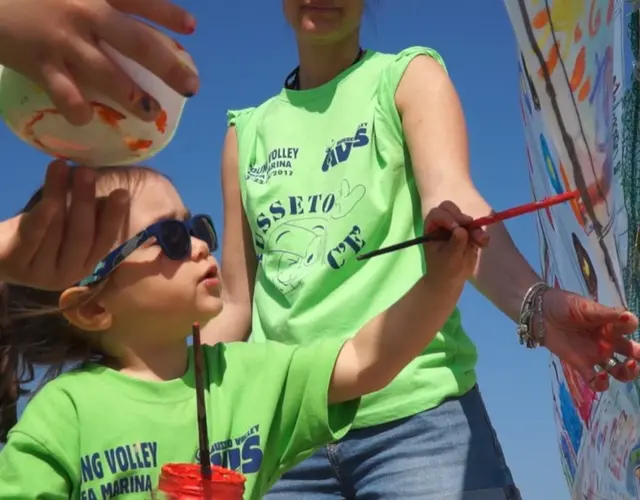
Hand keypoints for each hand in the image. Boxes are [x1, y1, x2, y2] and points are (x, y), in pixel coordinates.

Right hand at [0, 0, 198, 124]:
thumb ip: (100, 0)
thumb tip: (123, 15)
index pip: (139, 0)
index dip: (166, 13)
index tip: (191, 28)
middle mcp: (84, 13)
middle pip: (137, 42)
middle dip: (168, 67)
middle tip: (191, 87)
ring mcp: (62, 40)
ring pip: (108, 74)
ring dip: (133, 97)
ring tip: (151, 113)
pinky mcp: (38, 62)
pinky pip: (65, 94)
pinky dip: (78, 110)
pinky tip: (86, 119)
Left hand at [0, 161, 127, 289]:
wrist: (0, 255)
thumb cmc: (41, 234)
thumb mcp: (69, 227)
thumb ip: (91, 216)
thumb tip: (119, 192)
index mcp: (87, 264)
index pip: (105, 240)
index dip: (114, 217)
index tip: (121, 192)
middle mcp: (68, 273)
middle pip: (82, 236)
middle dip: (85, 202)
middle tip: (86, 172)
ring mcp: (42, 274)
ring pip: (56, 232)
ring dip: (59, 196)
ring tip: (61, 167)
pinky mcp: (17, 265)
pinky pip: (33, 238)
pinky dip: (42, 218)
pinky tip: (48, 200)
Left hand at [423, 201, 488, 288]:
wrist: (451, 279)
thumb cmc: (443, 269)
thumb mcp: (448, 259)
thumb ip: (454, 244)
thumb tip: (461, 230)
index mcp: (432, 228)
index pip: (437, 214)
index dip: (447, 217)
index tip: (456, 227)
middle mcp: (443, 223)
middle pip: (450, 208)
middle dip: (461, 216)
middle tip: (469, 225)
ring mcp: (456, 226)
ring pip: (466, 217)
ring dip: (475, 226)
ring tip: (480, 241)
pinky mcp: (469, 232)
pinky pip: (477, 227)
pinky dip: (481, 234)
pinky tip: (483, 244)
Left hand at [540, 288, 639, 391]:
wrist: (539, 313)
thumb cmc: (563, 305)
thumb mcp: (584, 306)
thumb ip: (605, 313)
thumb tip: (628, 316)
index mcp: (610, 324)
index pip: (629, 326)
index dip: (629, 324)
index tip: (625, 321)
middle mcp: (608, 341)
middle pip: (631, 353)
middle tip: (639, 354)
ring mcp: (596, 355)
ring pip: (619, 370)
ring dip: (628, 372)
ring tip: (629, 366)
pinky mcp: (581, 365)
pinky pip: (595, 380)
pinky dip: (602, 383)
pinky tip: (602, 376)